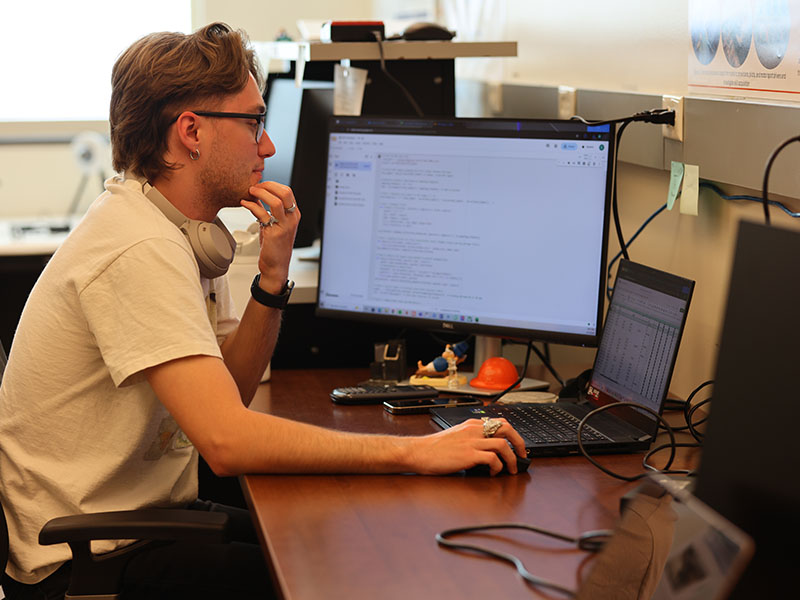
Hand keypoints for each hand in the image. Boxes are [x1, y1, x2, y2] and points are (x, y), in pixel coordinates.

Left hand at [240, 181, 300, 292]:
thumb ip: (269, 210)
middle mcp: (292, 219)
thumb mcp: (275, 225)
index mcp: (294, 214)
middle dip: (267, 185)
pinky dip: (251, 206)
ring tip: (250, 192)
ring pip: (275, 201)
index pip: (287, 191)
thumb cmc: (274, 246)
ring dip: (260, 193)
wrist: (275, 266)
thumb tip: (257, 195)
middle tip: (254, 186)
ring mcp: (285, 226)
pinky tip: (245, 204)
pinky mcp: (275, 233)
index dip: (272, 184)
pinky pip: (262, 214)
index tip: (260, 185)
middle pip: (284, 192)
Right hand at [407, 418, 526, 475]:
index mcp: (471, 424)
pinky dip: (498, 467)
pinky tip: (493, 473)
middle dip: (519, 443)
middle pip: (506, 429)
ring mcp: (471, 442)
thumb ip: (471, 438)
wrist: (418, 452)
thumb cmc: (433, 448)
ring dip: (511, 458)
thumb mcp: (455, 435)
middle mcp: (474, 430)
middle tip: (522, 455)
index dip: (513, 434)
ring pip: (502, 444)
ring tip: (511, 469)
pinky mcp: (468, 455)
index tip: (517, 445)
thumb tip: (487, 449)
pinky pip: (492, 459)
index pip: (500, 422)